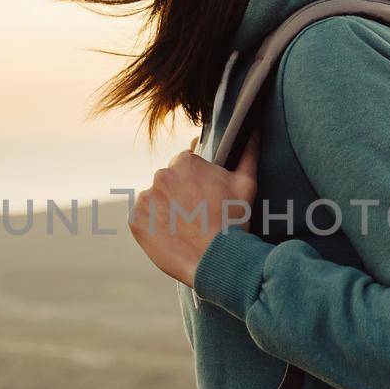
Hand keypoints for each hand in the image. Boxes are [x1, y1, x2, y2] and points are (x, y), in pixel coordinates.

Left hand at [130, 129, 260, 286]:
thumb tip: (254, 129)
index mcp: (184, 162)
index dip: (197, 182)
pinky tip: (171, 235)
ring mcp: (146, 198)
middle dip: (180, 194)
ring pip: (155, 200)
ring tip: (185, 227)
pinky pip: (142, 219)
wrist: (217, 259)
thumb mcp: (247, 183)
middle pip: (169, 182)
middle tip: (197, 214)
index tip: (205, 197)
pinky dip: (152, 226)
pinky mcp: (135, 220)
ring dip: (166, 209)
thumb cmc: (234, 220)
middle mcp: (161, 175)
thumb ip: (248, 152)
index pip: (185, 165)